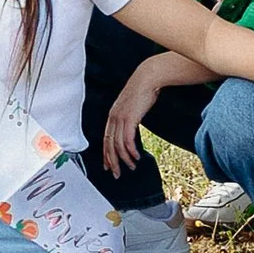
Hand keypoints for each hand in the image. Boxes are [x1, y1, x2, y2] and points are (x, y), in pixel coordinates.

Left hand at [99, 60, 167, 174]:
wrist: (147, 78)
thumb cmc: (142, 91)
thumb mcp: (132, 107)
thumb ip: (128, 118)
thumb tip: (131, 128)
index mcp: (112, 115)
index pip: (106, 139)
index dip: (106, 154)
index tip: (108, 166)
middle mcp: (113, 118)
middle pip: (109, 145)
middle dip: (112, 162)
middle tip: (116, 174)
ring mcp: (120, 118)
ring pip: (118, 145)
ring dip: (125, 159)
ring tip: (131, 166)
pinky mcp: (129, 119)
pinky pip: (128, 140)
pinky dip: (131, 151)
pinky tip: (136, 157)